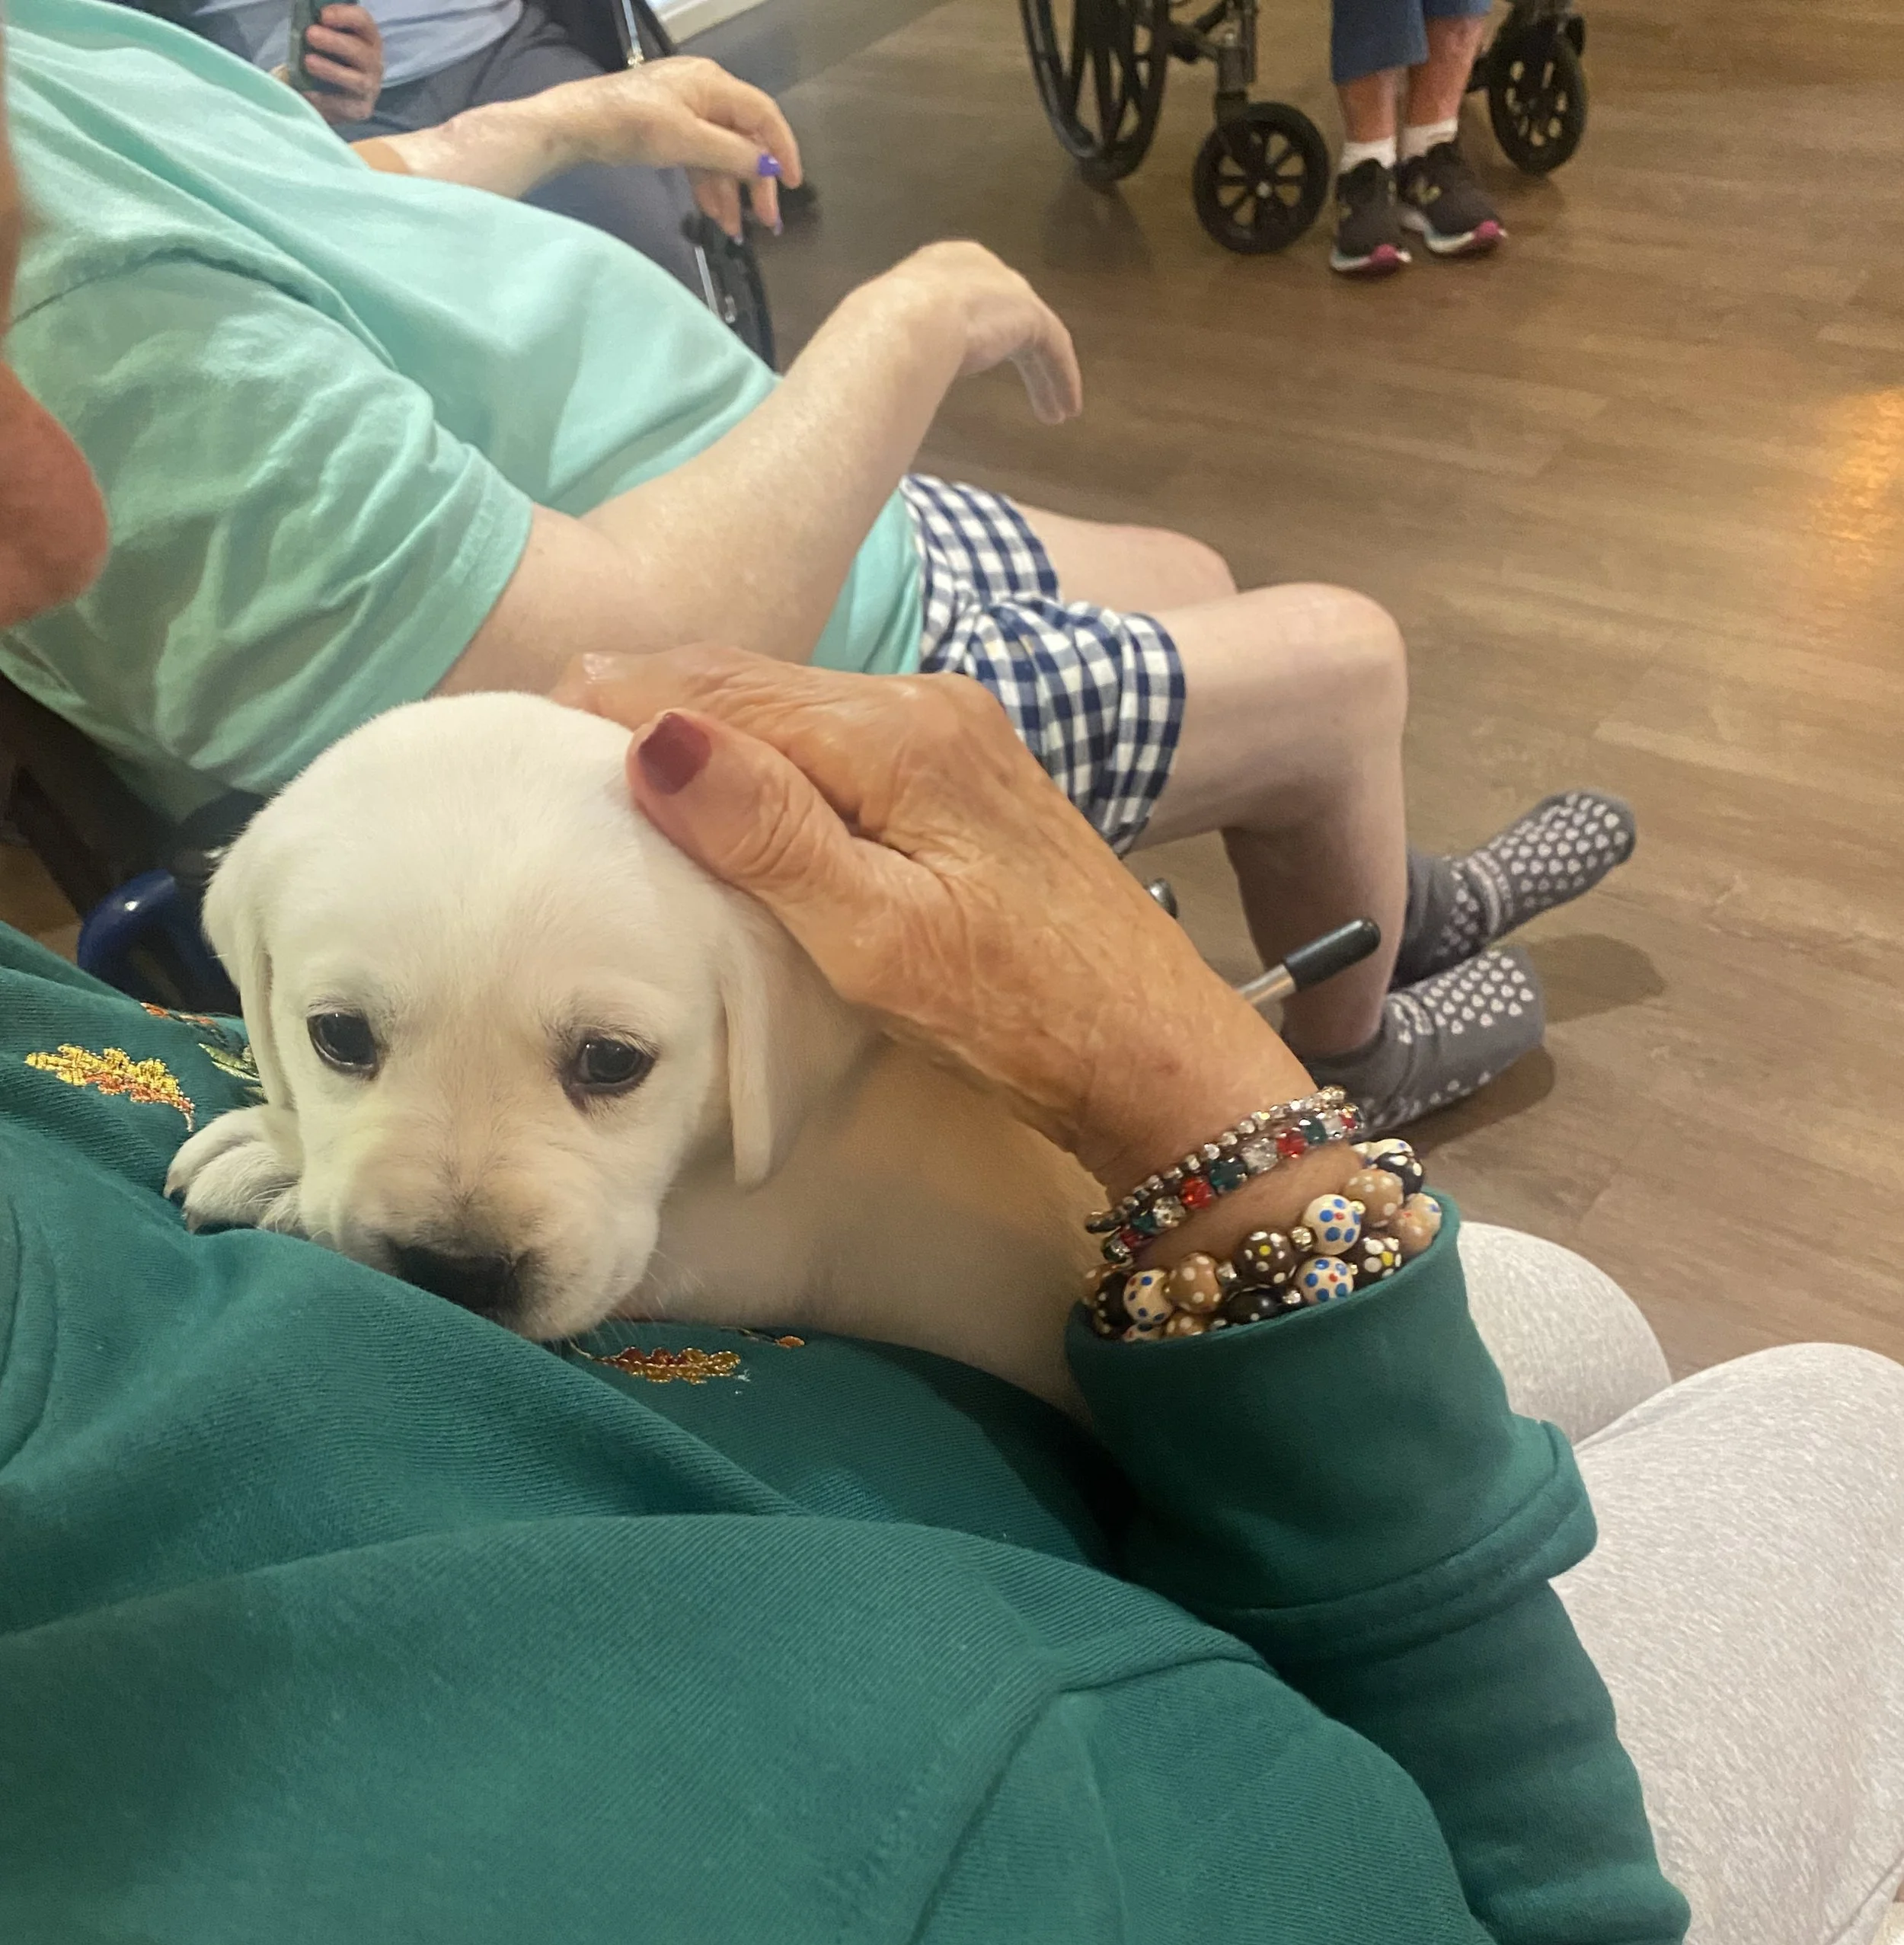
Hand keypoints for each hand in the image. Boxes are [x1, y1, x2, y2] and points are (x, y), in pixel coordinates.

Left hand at [298, 3, 382, 122]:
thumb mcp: (330, 40)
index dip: (344, 16)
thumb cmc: (330, 59)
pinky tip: (307, 92)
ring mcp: (369, 88)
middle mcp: (373, 62)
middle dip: (334, 42)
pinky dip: (324, 99)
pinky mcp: (360, 109)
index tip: (322, 15)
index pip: (363, 21)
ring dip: (331, 70)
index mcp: (367, 38)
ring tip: (308, 62)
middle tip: (310, 35)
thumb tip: (308, 19)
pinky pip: (344, 105)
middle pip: (359, 51)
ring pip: (355, 80)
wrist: (333, 96)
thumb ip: (324, 29)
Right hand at [554, 648, 1313, 1198]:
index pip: (711, 684)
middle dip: (639, 710)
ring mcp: (949, 739)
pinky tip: (717, 812)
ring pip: (784, 712)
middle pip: (743, 682)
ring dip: (697, 738)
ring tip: (605, 788)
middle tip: (535, 762)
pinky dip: (758, 767)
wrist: (1156, 1059)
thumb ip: (769, 834)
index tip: (517, 742)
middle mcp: (923, 707)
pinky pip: (829, 746)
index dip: (608, 706)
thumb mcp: (879, 941)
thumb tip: (653, 735)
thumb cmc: (1023, 1018)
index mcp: (893, 734)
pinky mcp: (962, 782)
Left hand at [558, 58, 800, 238]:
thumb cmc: (631, 123)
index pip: (763, 115)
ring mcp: (687, 111)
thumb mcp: (686, 141)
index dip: (783, 149)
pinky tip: (715, 214)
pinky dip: (710, 186)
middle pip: (745, 139)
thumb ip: (732, 154)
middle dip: (756, 182)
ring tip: (734, 229)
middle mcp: (705, 92)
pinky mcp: (671, 129)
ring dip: (731, 193)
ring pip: (723, 154)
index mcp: (713, 84)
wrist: (579, 125)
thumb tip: (767, 166)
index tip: (794, 184)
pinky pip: (702, 159)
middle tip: (766, 221)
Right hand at [874, 242, 1080, 425]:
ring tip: (1057, 412)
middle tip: (1034, 392)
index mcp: (941, 266)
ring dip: (1047, 376)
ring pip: (1036, 335)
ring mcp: (1007, 288)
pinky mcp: (1029, 313)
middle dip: (1024, 356)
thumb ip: (907, 345)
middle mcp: (979, 268)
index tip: (984, 365)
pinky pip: (1054, 346)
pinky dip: (1062, 376)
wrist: (904, 322)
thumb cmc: (885, 333)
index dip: (985, 335)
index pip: (972, 297)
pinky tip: (1066, 408)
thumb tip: (889, 381)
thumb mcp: (893, 333)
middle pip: (1010, 317)